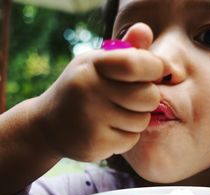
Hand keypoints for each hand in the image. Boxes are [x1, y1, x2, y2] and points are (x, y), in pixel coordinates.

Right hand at [34, 23, 164, 161]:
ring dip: (136, 119)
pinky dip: (125, 136)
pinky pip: (131, 140)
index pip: (136, 64)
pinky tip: (108, 130)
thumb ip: (126, 51)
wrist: (48, 124)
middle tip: (133, 98)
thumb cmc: (82, 88)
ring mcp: (91, 118)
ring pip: (142, 121)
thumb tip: (146, 31)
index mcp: (93, 65)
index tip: (154, 72)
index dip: (154, 69)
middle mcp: (89, 90)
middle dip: (148, 99)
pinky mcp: (95, 143)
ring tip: (115, 114)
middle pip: (149, 97)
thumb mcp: (98, 64)